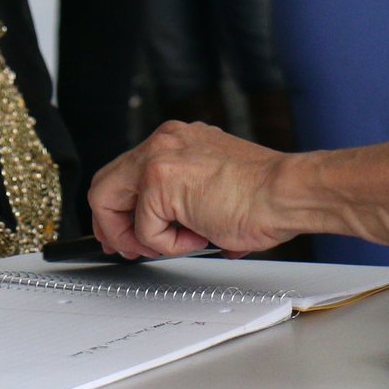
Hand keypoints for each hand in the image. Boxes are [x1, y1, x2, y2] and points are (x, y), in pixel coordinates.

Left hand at [88, 121, 296, 258]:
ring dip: (140, 237)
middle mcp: (163, 142)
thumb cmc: (264, 195)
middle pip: (103, 184)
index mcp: (177, 140)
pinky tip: (199, 235)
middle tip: (127, 248)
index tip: (125, 232)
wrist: (285, 194)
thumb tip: (172, 231)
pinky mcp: (158, 182)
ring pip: (109, 204)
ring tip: (178, 242)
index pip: (126, 172)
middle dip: (110, 225)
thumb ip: (184, 202)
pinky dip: (169, 244)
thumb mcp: (213, 189)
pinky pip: (145, 231)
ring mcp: (157, 159)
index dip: (119, 209)